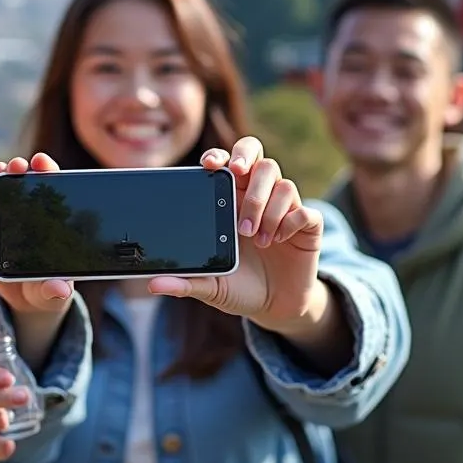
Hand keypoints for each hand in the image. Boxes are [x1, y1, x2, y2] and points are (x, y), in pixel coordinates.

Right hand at [0, 154, 73, 316]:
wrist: (27, 303)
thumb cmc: (48, 290)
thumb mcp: (54, 292)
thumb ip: (55, 290)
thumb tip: (58, 289)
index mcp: (50, 221)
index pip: (49, 190)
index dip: (45, 171)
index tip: (40, 162)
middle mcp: (26, 216)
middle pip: (20, 186)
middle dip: (13, 172)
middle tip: (11, 168)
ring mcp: (4, 224)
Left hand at [148, 136, 324, 331]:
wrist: (274, 308)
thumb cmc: (239, 286)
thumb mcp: (210, 287)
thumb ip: (186, 282)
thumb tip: (154, 285)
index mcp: (230, 201)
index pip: (226, 163)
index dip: (219, 156)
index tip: (208, 165)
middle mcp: (258, 197)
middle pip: (257, 154)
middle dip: (246, 156)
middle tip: (237, 173)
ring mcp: (285, 209)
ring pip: (281, 182)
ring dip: (265, 206)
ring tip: (255, 237)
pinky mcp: (307, 226)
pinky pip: (306, 210)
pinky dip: (291, 221)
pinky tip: (278, 239)